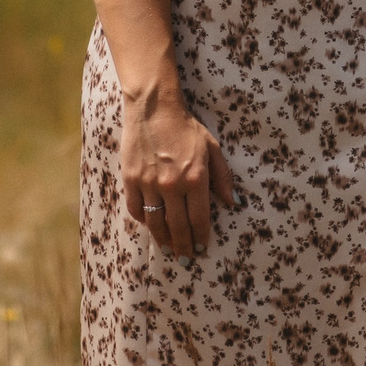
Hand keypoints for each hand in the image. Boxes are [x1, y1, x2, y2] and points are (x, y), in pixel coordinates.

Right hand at [119, 86, 237, 257]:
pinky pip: (136, 209)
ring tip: (169, 249)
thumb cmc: (186, 128)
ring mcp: (149, 183)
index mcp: (195, 178)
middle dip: (184, 246)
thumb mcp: (212, 148)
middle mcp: (172, 184)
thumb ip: (223, 178)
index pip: (199, 219)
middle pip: (178, 227)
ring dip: (163, 240)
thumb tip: (234, 203)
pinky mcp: (131, 179)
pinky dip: (144, 221)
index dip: (201, 237)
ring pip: (156, 223)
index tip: (202, 248)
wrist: (154, 108)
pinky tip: (151, 226)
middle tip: (187, 258)